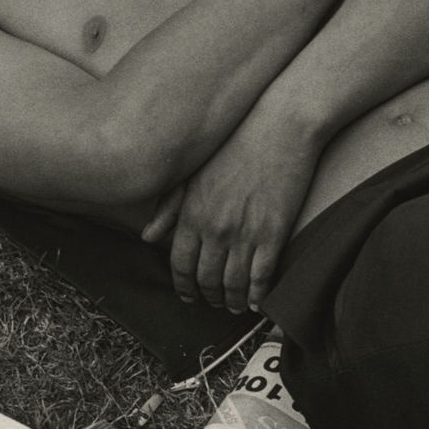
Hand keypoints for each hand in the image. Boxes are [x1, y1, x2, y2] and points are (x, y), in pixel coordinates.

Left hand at [142, 111, 317, 314]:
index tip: (189, 296)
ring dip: (234, 301)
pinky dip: (260, 295)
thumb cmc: (235, 141)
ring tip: (236, 305)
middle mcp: (215, 228)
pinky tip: (259, 301)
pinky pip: (263, 276)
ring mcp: (245, 232)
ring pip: (234, 284)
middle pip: (206, 280)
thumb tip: (148, 237)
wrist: (280, 122)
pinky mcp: (274, 232)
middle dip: (209, 298)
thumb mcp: (193, 170)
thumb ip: (169, 206)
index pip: (180, 265)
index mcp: (191, 213)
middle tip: (215, 303)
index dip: (184, 287)